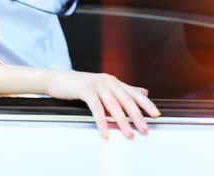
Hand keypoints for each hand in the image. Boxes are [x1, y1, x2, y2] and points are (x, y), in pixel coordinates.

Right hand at [45, 71, 159, 138]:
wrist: (57, 80)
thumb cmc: (79, 85)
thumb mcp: (103, 86)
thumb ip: (122, 90)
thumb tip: (143, 92)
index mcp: (113, 81)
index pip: (134, 93)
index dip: (146, 104)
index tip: (156, 115)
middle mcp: (107, 81)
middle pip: (126, 99)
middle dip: (137, 116)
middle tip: (144, 128)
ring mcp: (96, 84)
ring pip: (113, 105)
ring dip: (122, 121)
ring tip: (128, 133)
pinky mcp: (85, 89)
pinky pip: (96, 108)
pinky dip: (102, 121)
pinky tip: (105, 132)